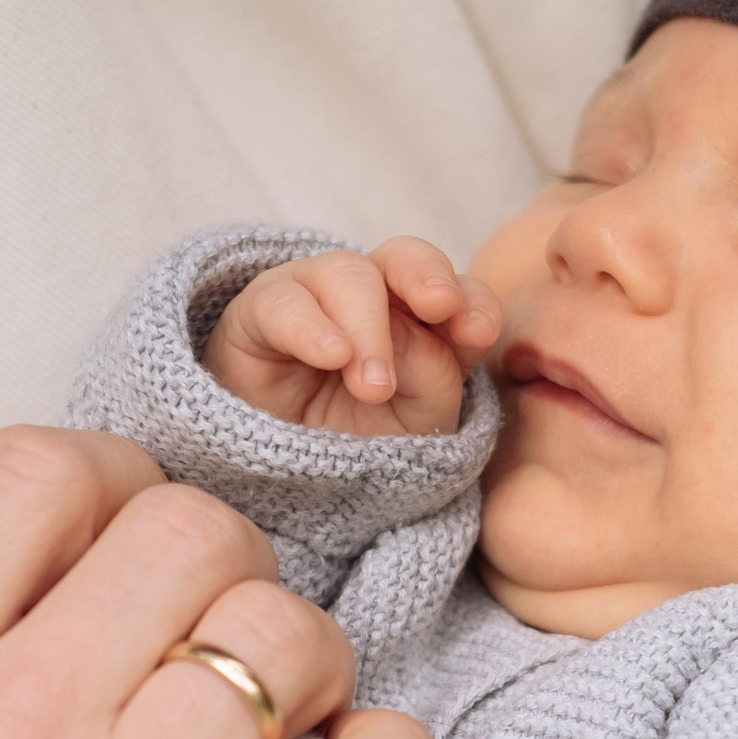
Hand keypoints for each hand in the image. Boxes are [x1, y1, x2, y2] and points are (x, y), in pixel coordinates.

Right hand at [204, 236, 501, 435]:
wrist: (284, 480)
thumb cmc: (356, 445)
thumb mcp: (415, 423)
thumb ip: (432, 375)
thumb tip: (410, 333)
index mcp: (422, 320)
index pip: (458, 292)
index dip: (473, 302)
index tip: (478, 332)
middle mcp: (371, 296)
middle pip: (404, 257)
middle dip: (426, 276)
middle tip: (440, 307)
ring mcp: (314, 295)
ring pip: (348, 275)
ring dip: (369, 328)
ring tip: (373, 387)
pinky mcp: (260, 311)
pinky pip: (282, 301)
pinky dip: (311, 327)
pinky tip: (332, 356)